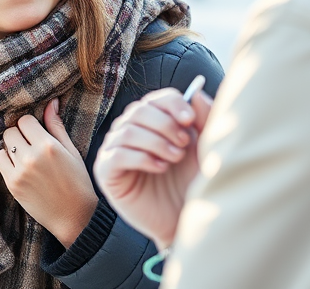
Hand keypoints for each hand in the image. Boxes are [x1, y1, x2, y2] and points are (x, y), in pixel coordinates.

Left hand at [0, 99, 98, 247]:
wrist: (74, 217)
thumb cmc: (78, 182)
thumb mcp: (72, 151)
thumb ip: (57, 126)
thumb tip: (51, 102)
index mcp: (49, 146)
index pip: (25, 120)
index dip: (30, 125)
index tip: (36, 132)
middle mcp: (32, 157)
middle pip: (11, 131)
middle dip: (20, 135)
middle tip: (30, 145)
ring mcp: (20, 172)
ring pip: (4, 145)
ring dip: (12, 148)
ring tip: (26, 157)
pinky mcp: (12, 185)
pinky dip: (7, 161)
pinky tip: (20, 168)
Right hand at [93, 87, 211, 248]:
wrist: (182, 218)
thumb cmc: (190, 182)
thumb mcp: (203, 148)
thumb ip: (204, 119)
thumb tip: (196, 91)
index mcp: (151, 121)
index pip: (156, 99)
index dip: (172, 105)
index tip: (190, 120)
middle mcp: (129, 130)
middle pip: (139, 110)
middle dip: (165, 125)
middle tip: (185, 144)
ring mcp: (114, 150)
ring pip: (128, 131)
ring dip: (156, 142)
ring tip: (174, 159)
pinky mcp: (105, 171)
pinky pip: (116, 155)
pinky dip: (142, 158)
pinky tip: (160, 168)